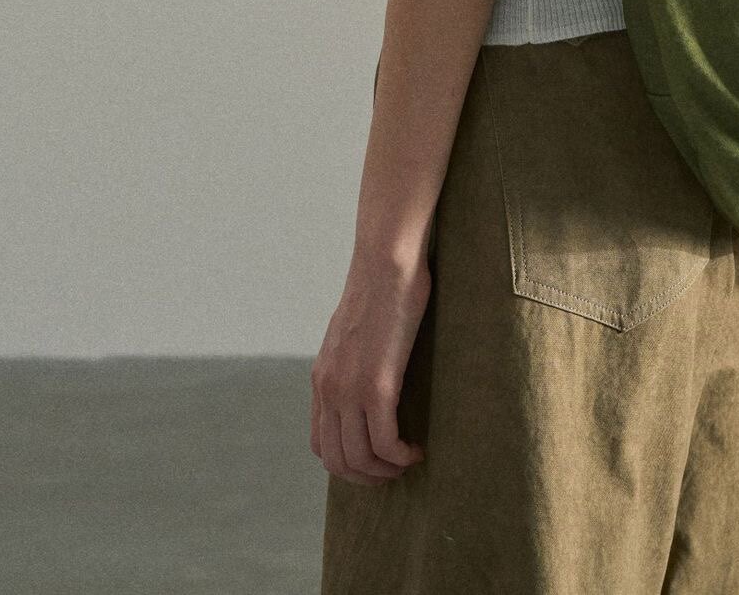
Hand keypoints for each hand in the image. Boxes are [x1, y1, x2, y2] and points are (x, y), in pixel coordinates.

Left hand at [310, 249, 431, 483]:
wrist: (386, 261)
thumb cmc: (382, 286)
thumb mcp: (356, 331)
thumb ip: (355, 358)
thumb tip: (372, 372)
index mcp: (322, 377)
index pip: (321, 443)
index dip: (348, 463)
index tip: (377, 459)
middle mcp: (328, 388)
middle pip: (336, 461)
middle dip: (367, 478)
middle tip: (396, 471)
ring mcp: (349, 388)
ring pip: (359, 459)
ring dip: (386, 471)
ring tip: (409, 460)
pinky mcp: (377, 384)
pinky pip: (384, 442)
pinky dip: (401, 456)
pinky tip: (417, 449)